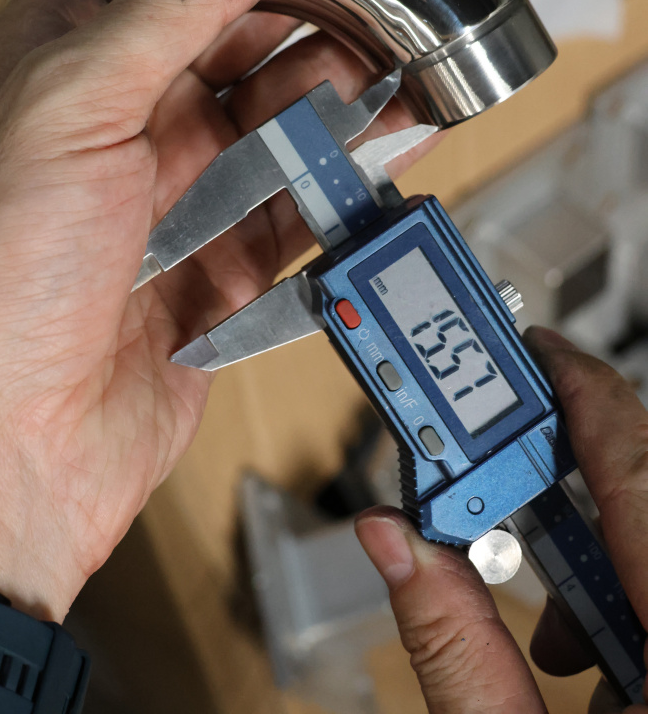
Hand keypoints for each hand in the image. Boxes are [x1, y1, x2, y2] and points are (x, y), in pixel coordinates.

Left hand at [0, 0, 464, 621]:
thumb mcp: (75, 103)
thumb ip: (178, 4)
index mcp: (68, 63)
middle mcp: (122, 125)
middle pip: (243, 47)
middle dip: (317, 23)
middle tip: (385, 2)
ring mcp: (175, 199)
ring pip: (280, 128)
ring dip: (340, 103)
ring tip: (403, 70)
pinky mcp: (217, 270)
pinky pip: (297, 214)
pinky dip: (345, 188)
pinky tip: (383, 158)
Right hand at [356, 327, 647, 712]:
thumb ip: (453, 647)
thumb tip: (391, 542)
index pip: (636, 470)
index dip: (582, 392)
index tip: (539, 350)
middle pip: (645, 495)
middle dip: (567, 494)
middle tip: (510, 496)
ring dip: (597, 566)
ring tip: (554, 643)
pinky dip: (625, 598)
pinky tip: (592, 663)